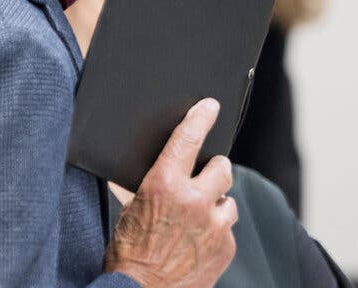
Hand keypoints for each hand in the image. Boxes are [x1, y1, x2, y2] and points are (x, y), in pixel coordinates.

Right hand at [104, 98, 236, 287]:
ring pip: (228, 199)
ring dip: (215, 203)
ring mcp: (214, 226)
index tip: (210, 106)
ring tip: (197, 217)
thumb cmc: (129, 250)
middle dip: (213, 169)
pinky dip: (216, 230)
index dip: (201, 117)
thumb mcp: (130, 208)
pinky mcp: (226, 249)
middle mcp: (194, 200)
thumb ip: (145, 184)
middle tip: (201, 179)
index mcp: (164, 183)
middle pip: (221, 166)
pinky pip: (228, 228)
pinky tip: (198, 239)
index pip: (188, 138)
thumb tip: (146, 167)